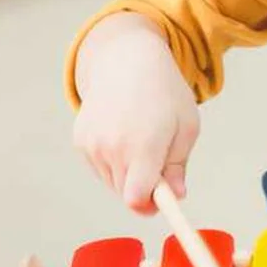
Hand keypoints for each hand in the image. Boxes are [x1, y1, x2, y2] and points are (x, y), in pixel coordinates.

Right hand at [73, 13, 199, 213]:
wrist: (128, 60)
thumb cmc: (165, 93)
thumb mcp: (186, 127)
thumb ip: (178, 166)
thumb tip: (176, 195)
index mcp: (144, 144)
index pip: (137, 198)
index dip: (151, 206)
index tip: (163, 201)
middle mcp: (112, 146)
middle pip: (126, 195)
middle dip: (145, 189)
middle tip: (159, 162)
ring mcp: (92, 144)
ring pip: (113, 183)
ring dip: (130, 174)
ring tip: (142, 141)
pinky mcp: (80, 140)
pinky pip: (100, 168)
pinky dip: (114, 162)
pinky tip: (124, 135)